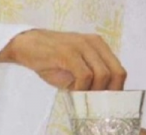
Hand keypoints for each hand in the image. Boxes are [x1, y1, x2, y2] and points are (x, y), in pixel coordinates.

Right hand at [0, 29, 126, 90]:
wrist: (26, 45)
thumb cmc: (52, 59)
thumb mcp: (77, 66)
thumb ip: (92, 76)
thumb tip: (104, 97)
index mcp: (100, 45)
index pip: (119, 70)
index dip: (117, 89)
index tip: (108, 102)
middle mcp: (95, 43)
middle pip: (116, 73)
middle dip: (108, 92)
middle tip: (95, 103)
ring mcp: (82, 46)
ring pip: (102, 74)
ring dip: (93, 91)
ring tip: (81, 96)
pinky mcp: (68, 52)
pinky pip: (85, 75)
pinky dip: (81, 88)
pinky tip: (73, 91)